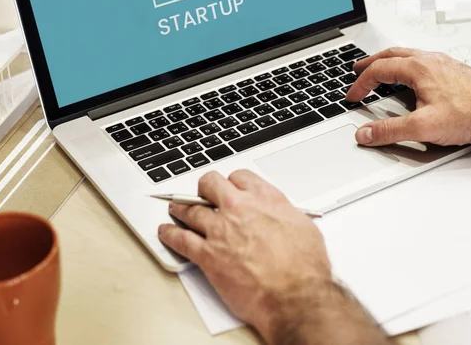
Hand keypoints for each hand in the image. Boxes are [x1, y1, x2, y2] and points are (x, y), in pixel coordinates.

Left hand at [159, 170, 330, 341]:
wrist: (294, 295)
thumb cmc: (304, 267)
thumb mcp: (303, 226)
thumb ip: (284, 214)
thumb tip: (281, 215)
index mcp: (264, 198)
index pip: (240, 176)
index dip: (232, 182)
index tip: (229, 187)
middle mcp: (238, 208)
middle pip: (210, 184)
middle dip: (204, 187)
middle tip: (201, 192)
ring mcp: (220, 230)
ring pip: (191, 210)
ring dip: (181, 208)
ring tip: (176, 208)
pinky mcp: (207, 255)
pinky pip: (181, 240)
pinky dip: (170, 234)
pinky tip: (166, 232)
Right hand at [347, 48, 470, 155]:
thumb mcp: (423, 127)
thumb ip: (389, 131)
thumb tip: (365, 133)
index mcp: (418, 67)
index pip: (378, 70)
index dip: (361, 84)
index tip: (353, 96)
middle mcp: (429, 60)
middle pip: (390, 55)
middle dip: (370, 63)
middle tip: (357, 69)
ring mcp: (442, 63)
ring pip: (407, 55)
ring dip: (388, 61)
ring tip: (380, 69)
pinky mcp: (452, 70)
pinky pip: (421, 60)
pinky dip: (405, 65)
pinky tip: (410, 77)